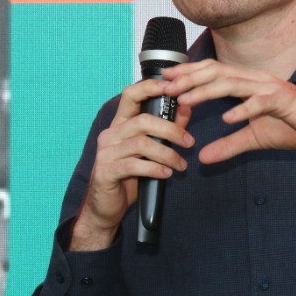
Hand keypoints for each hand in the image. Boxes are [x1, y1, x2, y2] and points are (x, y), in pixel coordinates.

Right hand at [70, 79, 193, 250]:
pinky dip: (154, 169)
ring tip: (181, 165)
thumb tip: (186, 108)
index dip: (149, 87)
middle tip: (189, 142)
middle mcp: (110, 135)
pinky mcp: (106, 171)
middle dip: (171, 129)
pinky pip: (134, 165)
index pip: (130, 95)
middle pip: (143, 121)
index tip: (171, 87)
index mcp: (120, 125)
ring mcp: (106, 153)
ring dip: (167, 154)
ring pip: (141, 144)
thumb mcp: (151, 151)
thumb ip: (167, 128)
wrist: (106, 207)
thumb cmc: (130, 176)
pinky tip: (166, 174)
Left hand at [161, 59, 295, 163]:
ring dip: (207, 91)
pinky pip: (260, 103)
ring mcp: (269, 88)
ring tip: (186, 100)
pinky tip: (228, 118)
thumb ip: (229, 145)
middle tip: (165, 88)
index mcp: (248, 83)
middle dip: (189, 79)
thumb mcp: (255, 138)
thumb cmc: (294, 124)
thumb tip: (203, 158)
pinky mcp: (283, 101)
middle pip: (216, 72)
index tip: (165, 81)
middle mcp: (255, 79)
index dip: (188, 75)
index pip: (212, 73)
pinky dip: (243, 109)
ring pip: (232, 84)